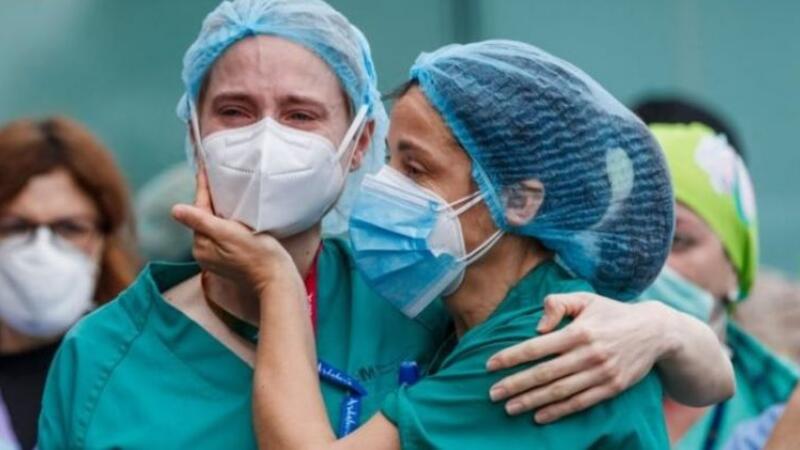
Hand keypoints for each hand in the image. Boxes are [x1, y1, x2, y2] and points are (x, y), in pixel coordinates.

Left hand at [171, 168, 299, 293]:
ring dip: (217, 209)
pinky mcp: (229, 258)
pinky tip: (234, 214)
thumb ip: (201, 221)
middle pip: (204, 217)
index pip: (199, 208)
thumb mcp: (227, 234)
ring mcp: (216, 256)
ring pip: (213, 225)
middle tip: (214, 175)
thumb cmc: (256, 254)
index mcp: (201, 243)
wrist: (275, 277)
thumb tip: (174, 210)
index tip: (202, 167)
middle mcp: (204, 250)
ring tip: (223, 190)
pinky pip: (222, 234)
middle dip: (208, 198)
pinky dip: (225, 222)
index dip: (202, 187)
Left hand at [485, 293, 672, 422]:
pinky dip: (558, 411)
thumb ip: (556, 304)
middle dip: (515, 385)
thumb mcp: (585, 298)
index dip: (510, 357)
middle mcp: (589, 354)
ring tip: (509, 408)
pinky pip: (580, 403)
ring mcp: (602, 373)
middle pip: (544, 373)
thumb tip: (537, 327)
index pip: (536, 347)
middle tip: (492, 394)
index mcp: (579, 331)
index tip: (490, 366)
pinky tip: (539, 416)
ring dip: (532, 401)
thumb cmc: (611, 312)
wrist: (656, 331)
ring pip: (560, 392)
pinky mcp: (612, 388)